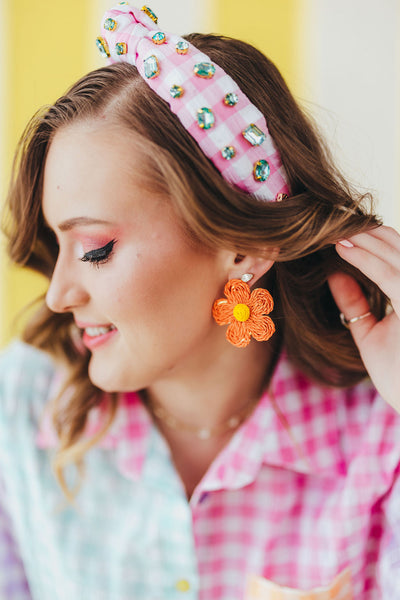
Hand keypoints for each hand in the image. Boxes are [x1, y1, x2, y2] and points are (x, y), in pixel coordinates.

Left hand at [328, 225, 399, 412]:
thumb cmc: (399, 373)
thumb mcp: (371, 332)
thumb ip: (355, 302)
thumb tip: (334, 272)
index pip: (396, 251)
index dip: (368, 237)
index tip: (336, 228)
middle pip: (396, 243)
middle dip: (362, 229)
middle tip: (329, 219)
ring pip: (394, 252)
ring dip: (361, 237)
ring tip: (331, 227)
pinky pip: (391, 276)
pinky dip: (366, 260)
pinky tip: (343, 248)